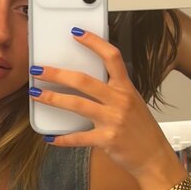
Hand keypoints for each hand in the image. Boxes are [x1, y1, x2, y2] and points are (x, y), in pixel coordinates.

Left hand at [29, 29, 173, 178]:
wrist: (154, 156)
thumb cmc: (141, 130)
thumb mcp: (132, 103)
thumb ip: (112, 92)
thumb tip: (83, 82)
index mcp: (126, 88)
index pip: (111, 57)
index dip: (94, 42)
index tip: (76, 33)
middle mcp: (120, 100)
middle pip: (84, 80)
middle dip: (57, 74)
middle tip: (38, 69)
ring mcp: (113, 120)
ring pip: (77, 104)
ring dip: (53, 98)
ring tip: (35, 94)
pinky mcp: (107, 140)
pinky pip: (79, 137)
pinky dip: (62, 138)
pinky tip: (49, 137)